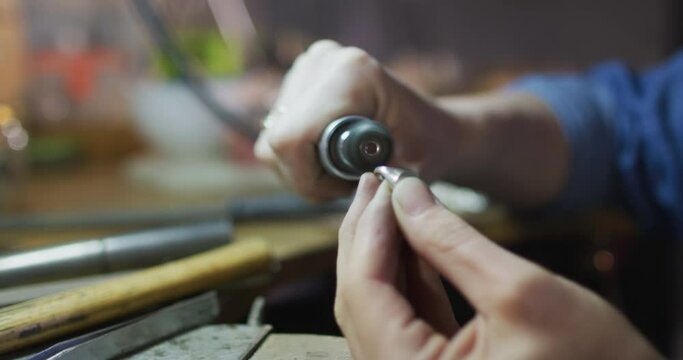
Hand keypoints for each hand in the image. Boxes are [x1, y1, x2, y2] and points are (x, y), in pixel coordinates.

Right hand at [254, 40, 464, 200]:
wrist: (433, 126)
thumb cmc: (428, 149)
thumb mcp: (409, 174)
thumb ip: (376, 186)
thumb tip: (348, 198)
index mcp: (352, 75)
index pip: (291, 139)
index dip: (308, 178)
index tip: (344, 188)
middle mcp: (324, 61)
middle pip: (275, 141)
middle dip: (305, 175)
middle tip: (345, 182)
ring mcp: (308, 65)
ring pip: (271, 140)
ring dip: (301, 167)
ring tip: (341, 168)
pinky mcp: (299, 75)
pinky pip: (276, 131)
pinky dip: (299, 154)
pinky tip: (329, 154)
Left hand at [335, 174, 660, 358]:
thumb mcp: (520, 291)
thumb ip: (451, 240)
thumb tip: (405, 194)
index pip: (364, 292)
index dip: (368, 230)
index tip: (379, 184)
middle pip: (362, 299)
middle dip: (369, 236)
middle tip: (376, 186)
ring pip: (380, 305)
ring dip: (385, 251)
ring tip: (392, 203)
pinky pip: (404, 317)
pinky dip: (407, 274)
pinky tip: (412, 237)